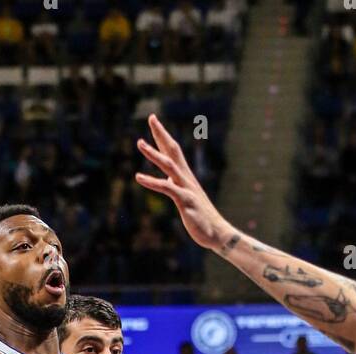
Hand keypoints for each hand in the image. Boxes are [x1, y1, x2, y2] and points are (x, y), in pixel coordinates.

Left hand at [136, 113, 231, 250]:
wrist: (217, 234)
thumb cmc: (202, 219)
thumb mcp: (187, 199)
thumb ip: (177, 187)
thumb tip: (170, 181)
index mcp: (186, 177)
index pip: (174, 151)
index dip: (163, 136)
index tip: (155, 122)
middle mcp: (186, 178)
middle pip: (173, 150)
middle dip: (162, 134)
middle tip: (152, 117)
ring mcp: (186, 188)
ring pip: (169, 165)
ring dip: (154, 153)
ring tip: (139, 143)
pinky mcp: (185, 200)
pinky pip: (166, 187)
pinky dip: (152, 181)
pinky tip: (138, 177)